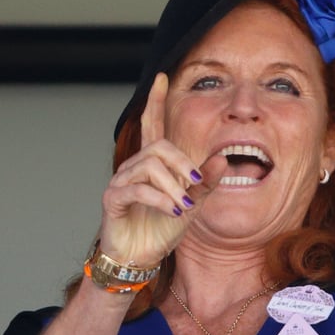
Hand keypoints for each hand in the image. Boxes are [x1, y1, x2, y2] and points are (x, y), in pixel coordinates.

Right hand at [98, 73, 224, 264]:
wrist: (141, 257)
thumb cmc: (162, 228)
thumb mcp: (193, 203)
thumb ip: (206, 182)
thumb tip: (221, 159)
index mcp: (153, 164)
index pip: (152, 125)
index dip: (156, 102)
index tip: (161, 77)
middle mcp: (134, 166)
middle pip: (159, 146)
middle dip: (181, 164)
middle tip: (195, 185)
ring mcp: (121, 180)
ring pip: (150, 166)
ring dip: (172, 186)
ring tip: (184, 205)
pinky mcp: (113, 198)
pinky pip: (137, 189)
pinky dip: (160, 199)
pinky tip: (172, 210)